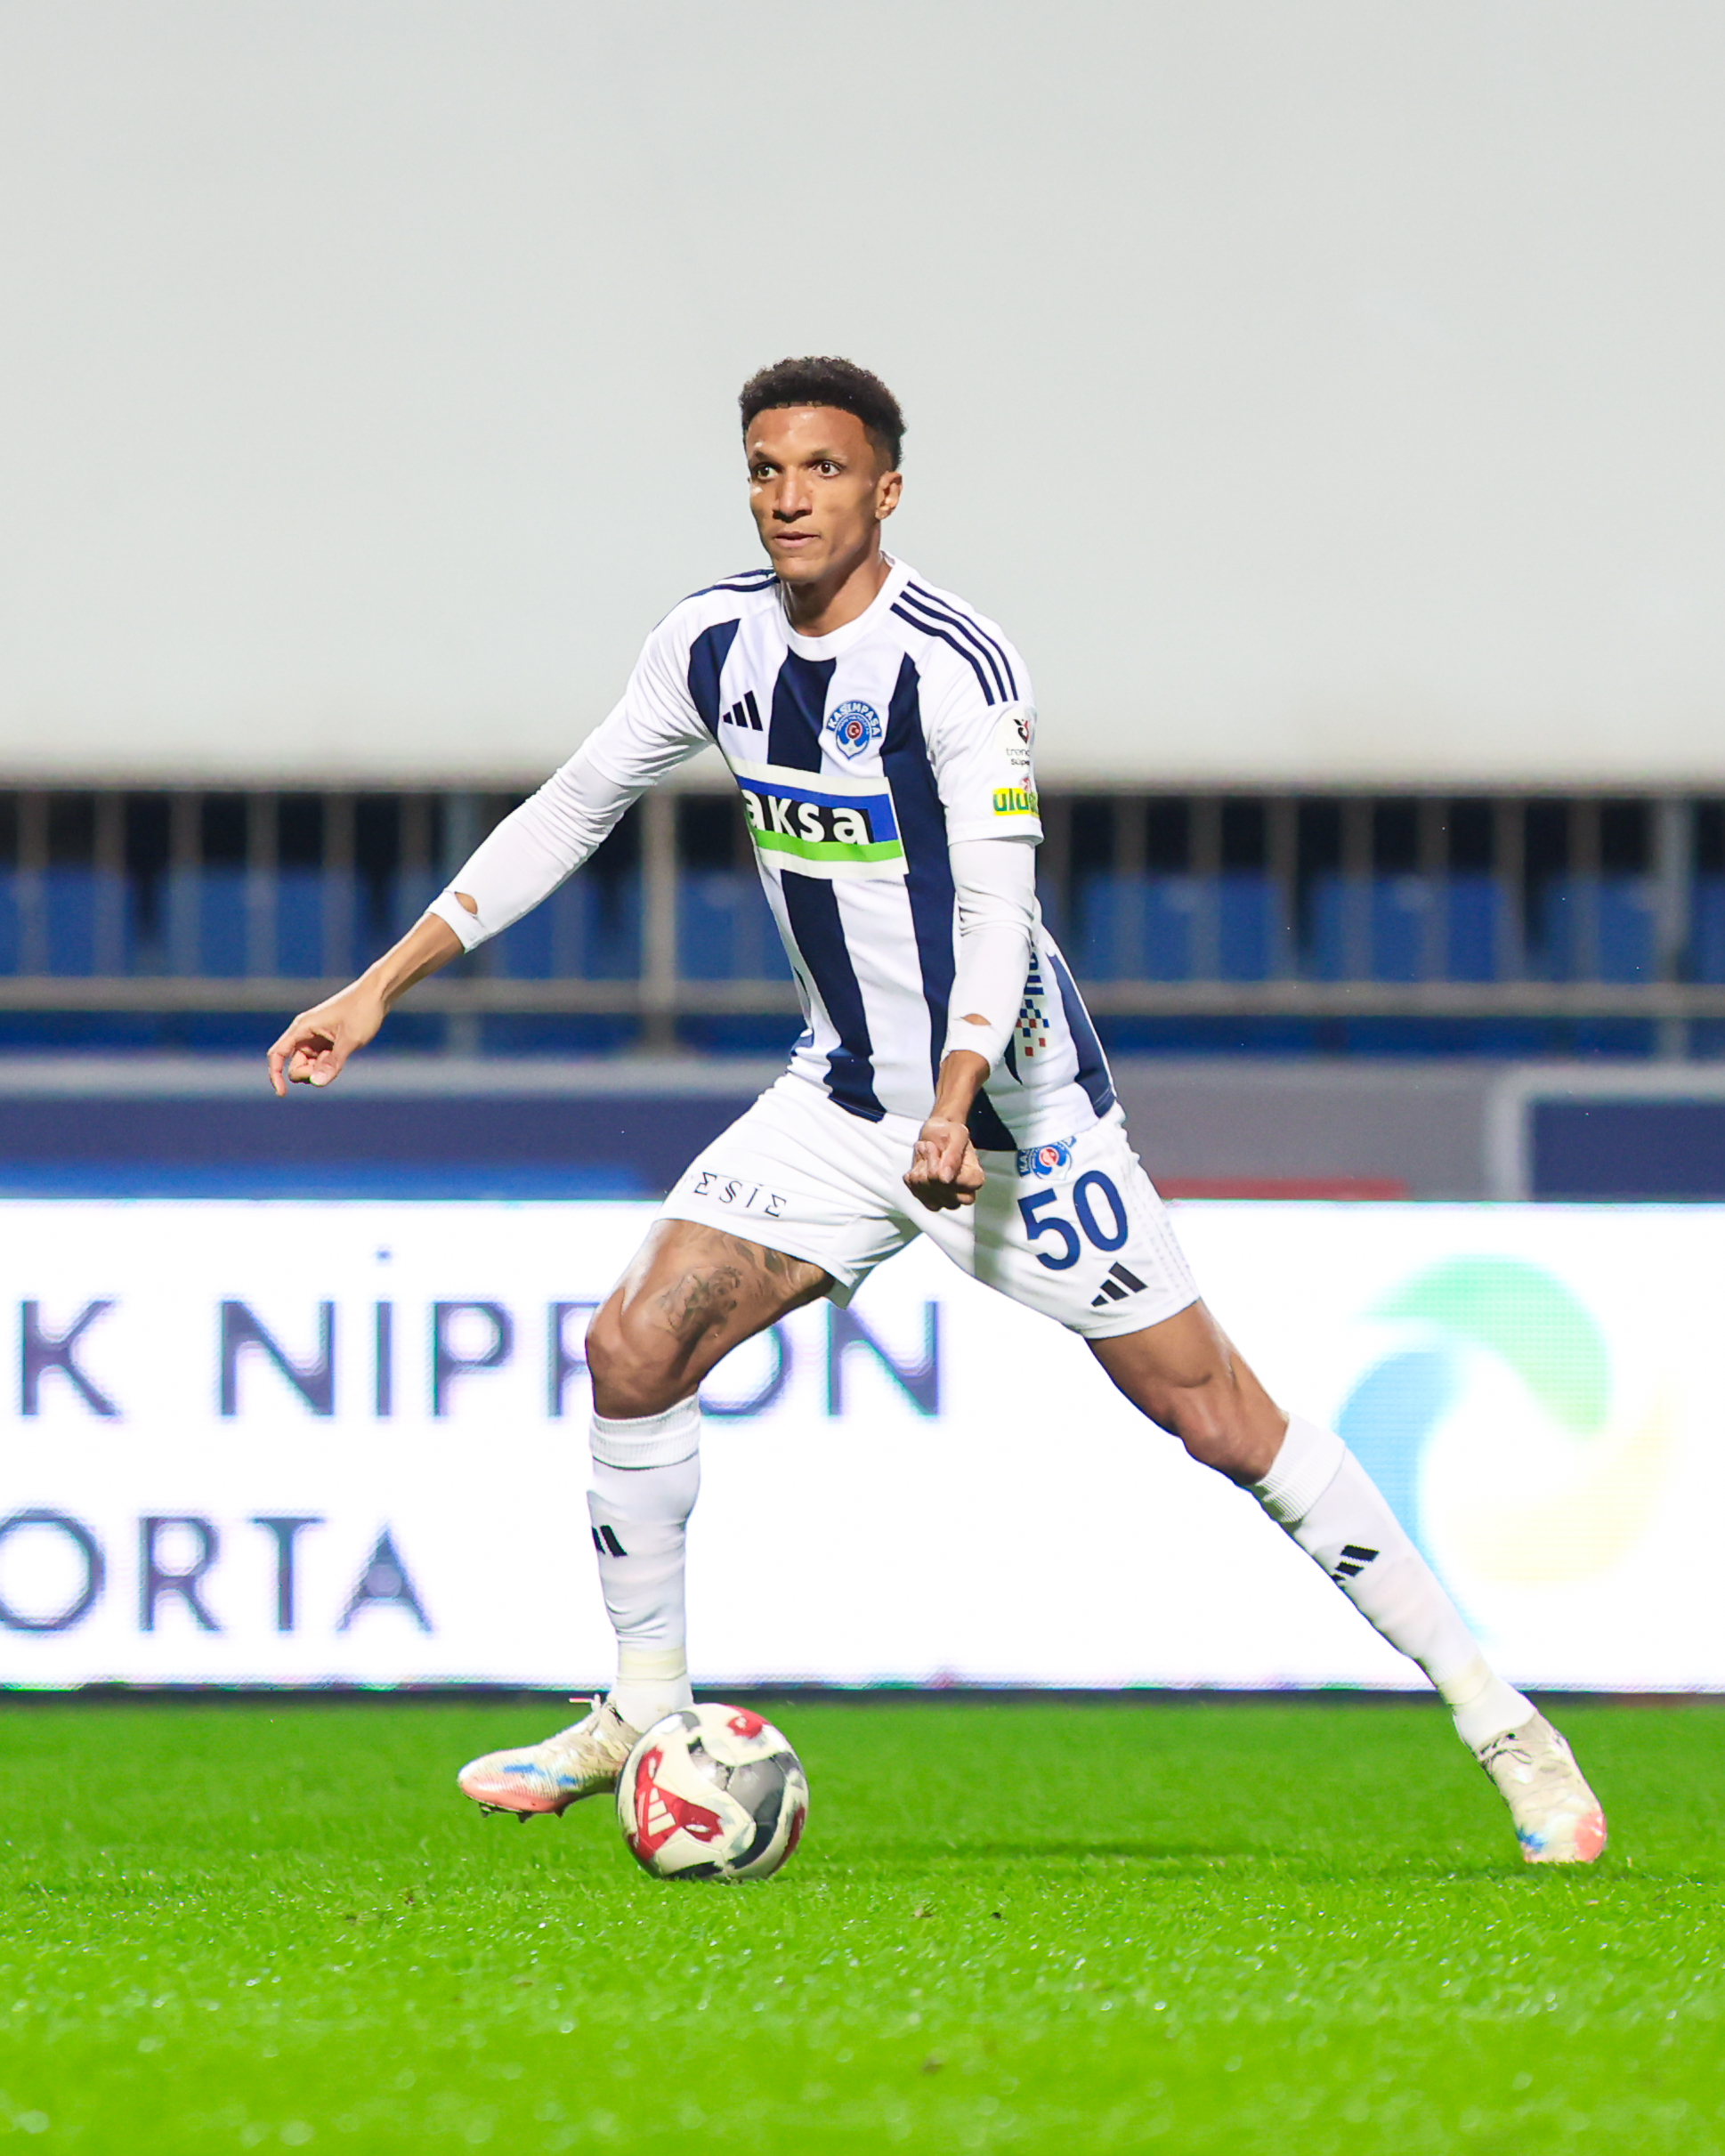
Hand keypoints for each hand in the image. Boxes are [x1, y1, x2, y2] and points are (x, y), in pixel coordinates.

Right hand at [265, 911, 462, 1095]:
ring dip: (321, 1070)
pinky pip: (321, 1062)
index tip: (283, 1094)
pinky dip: (329, 1065)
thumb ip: (333, 1062)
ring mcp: (316, 1038)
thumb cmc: (362, 1011)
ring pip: (309, 1066)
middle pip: (295, 1065)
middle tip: (331, 1067)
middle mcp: (305, 1033)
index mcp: (302, 1028)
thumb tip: (317, 1082)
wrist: (378, 994)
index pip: (277, 1055)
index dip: (275, 1075)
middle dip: (309, 1074)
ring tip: (341, 1055)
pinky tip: (344, 1054)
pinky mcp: (327, 1042)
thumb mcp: (350, 1039)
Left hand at [903, 1113, 985, 1211]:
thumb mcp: (956, 1134)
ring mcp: (945, 1200)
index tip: (942, 1150)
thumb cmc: (949, 1134)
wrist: (935, 1135)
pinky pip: (914, 1188)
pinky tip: (921, 1165)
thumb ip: (954, 1155)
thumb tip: (945, 1179)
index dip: (946, 1164)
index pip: (961, 1182)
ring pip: (924, 1187)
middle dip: (931, 1164)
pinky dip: (913, 1172)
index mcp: (975, 1178)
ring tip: (927, 1155)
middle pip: (940, 1186)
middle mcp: (962, 1194)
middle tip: (933, 1149)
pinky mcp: (928, 1200)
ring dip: (921, 1166)